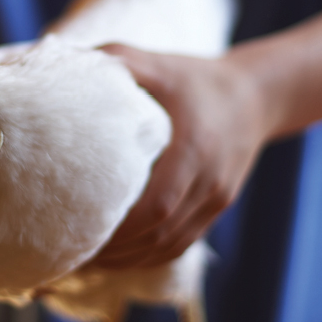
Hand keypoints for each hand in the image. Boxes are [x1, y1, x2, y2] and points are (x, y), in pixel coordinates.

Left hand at [90, 44, 269, 269]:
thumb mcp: (158, 64)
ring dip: (127, 259)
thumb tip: (67, 62)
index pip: (157, 206)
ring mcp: (216, 199)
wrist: (254, 96)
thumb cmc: (195, 79)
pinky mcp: (216, 208)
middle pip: (160, 234)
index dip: (119, 227)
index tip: (77, 228)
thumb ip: (118, 61)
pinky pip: (181, 244)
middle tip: (68, 250)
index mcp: (194, 149)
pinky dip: (148, 256)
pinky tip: (118, 257)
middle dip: (114, 249)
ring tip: (85, 260)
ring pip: (169, 245)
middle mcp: (209, 181)